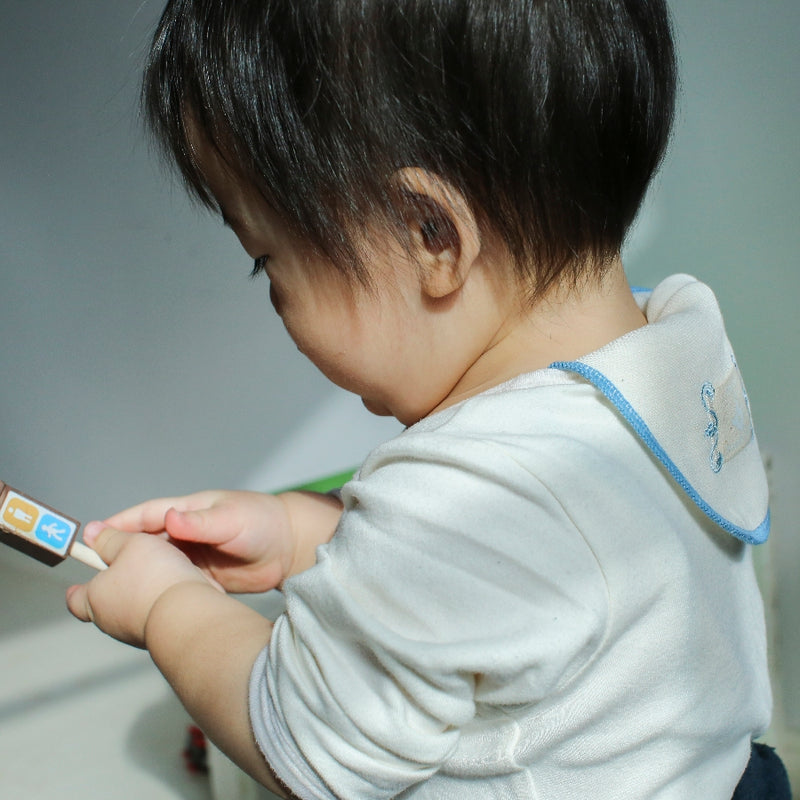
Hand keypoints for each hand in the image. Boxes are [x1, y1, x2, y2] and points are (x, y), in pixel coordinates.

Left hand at [66, 523, 220, 647]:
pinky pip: (158, 615)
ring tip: (163, 572)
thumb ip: (111, 539)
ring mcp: (136, 632)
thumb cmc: (155, 580)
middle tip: (132, 563)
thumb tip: (92, 532)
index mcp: (95, 599)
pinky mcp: (161, 635)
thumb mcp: (132, 544)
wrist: (187, 616)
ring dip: (143, 593)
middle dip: (117, 584)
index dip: (80, 584)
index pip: (75, 598)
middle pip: (106, 602)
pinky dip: (163, 603)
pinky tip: (178, 589)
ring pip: (134, 609)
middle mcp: (111, 621)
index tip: (89, 573)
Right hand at [102, 490, 340, 593]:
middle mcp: (188, 532)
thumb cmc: (263, 522)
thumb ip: (201, 521)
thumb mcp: (232, 518)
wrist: (292, 547)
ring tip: (111, 591)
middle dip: (121, 552)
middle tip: (92, 567)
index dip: (120, 523)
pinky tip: (146, 606)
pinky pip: (176, 583)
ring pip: (158, 565)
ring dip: (139, 574)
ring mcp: (195, 555)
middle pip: (146, 542)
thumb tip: (168, 518)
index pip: (147, 515)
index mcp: (190, 511)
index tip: (94, 533)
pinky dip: (161, 591)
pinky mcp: (205, 577)